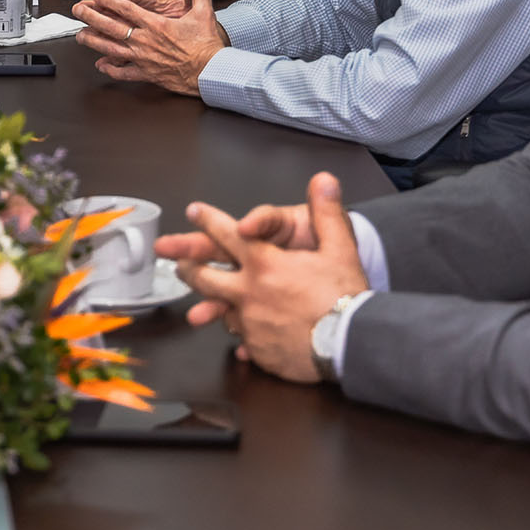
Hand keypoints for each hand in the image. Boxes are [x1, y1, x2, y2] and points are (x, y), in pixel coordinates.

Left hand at [71, 0, 226, 94]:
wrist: (211, 72)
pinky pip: (124, 72)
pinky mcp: (146, 74)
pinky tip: (101, 64)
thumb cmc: (206, 46)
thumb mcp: (204, 12)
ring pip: (111, 49)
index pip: (127, 9)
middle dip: (92, 17)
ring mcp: (143, 59)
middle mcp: (145, 41)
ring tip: (80, 36)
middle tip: (79, 11)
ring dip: (94, 41)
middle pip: (112, 27)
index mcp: (156, 25)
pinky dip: (110, 69)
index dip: (109, 0)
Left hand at [172, 173, 367, 383]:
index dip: (208, 221)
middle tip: (178, 262)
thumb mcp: (340, 249)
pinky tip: (241, 341)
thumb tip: (324, 179)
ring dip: (210, 305)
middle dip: (190, 266)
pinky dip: (244, 337)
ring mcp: (250, 324)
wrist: (351, 344)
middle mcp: (248, 293)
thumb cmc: (344, 295)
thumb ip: (328, 213)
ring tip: (200, 307)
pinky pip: (244, 341)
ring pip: (221, 311)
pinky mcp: (259, 350)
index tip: (192, 211)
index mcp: (264, 264)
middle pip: (206, 278)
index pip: (228, 235)